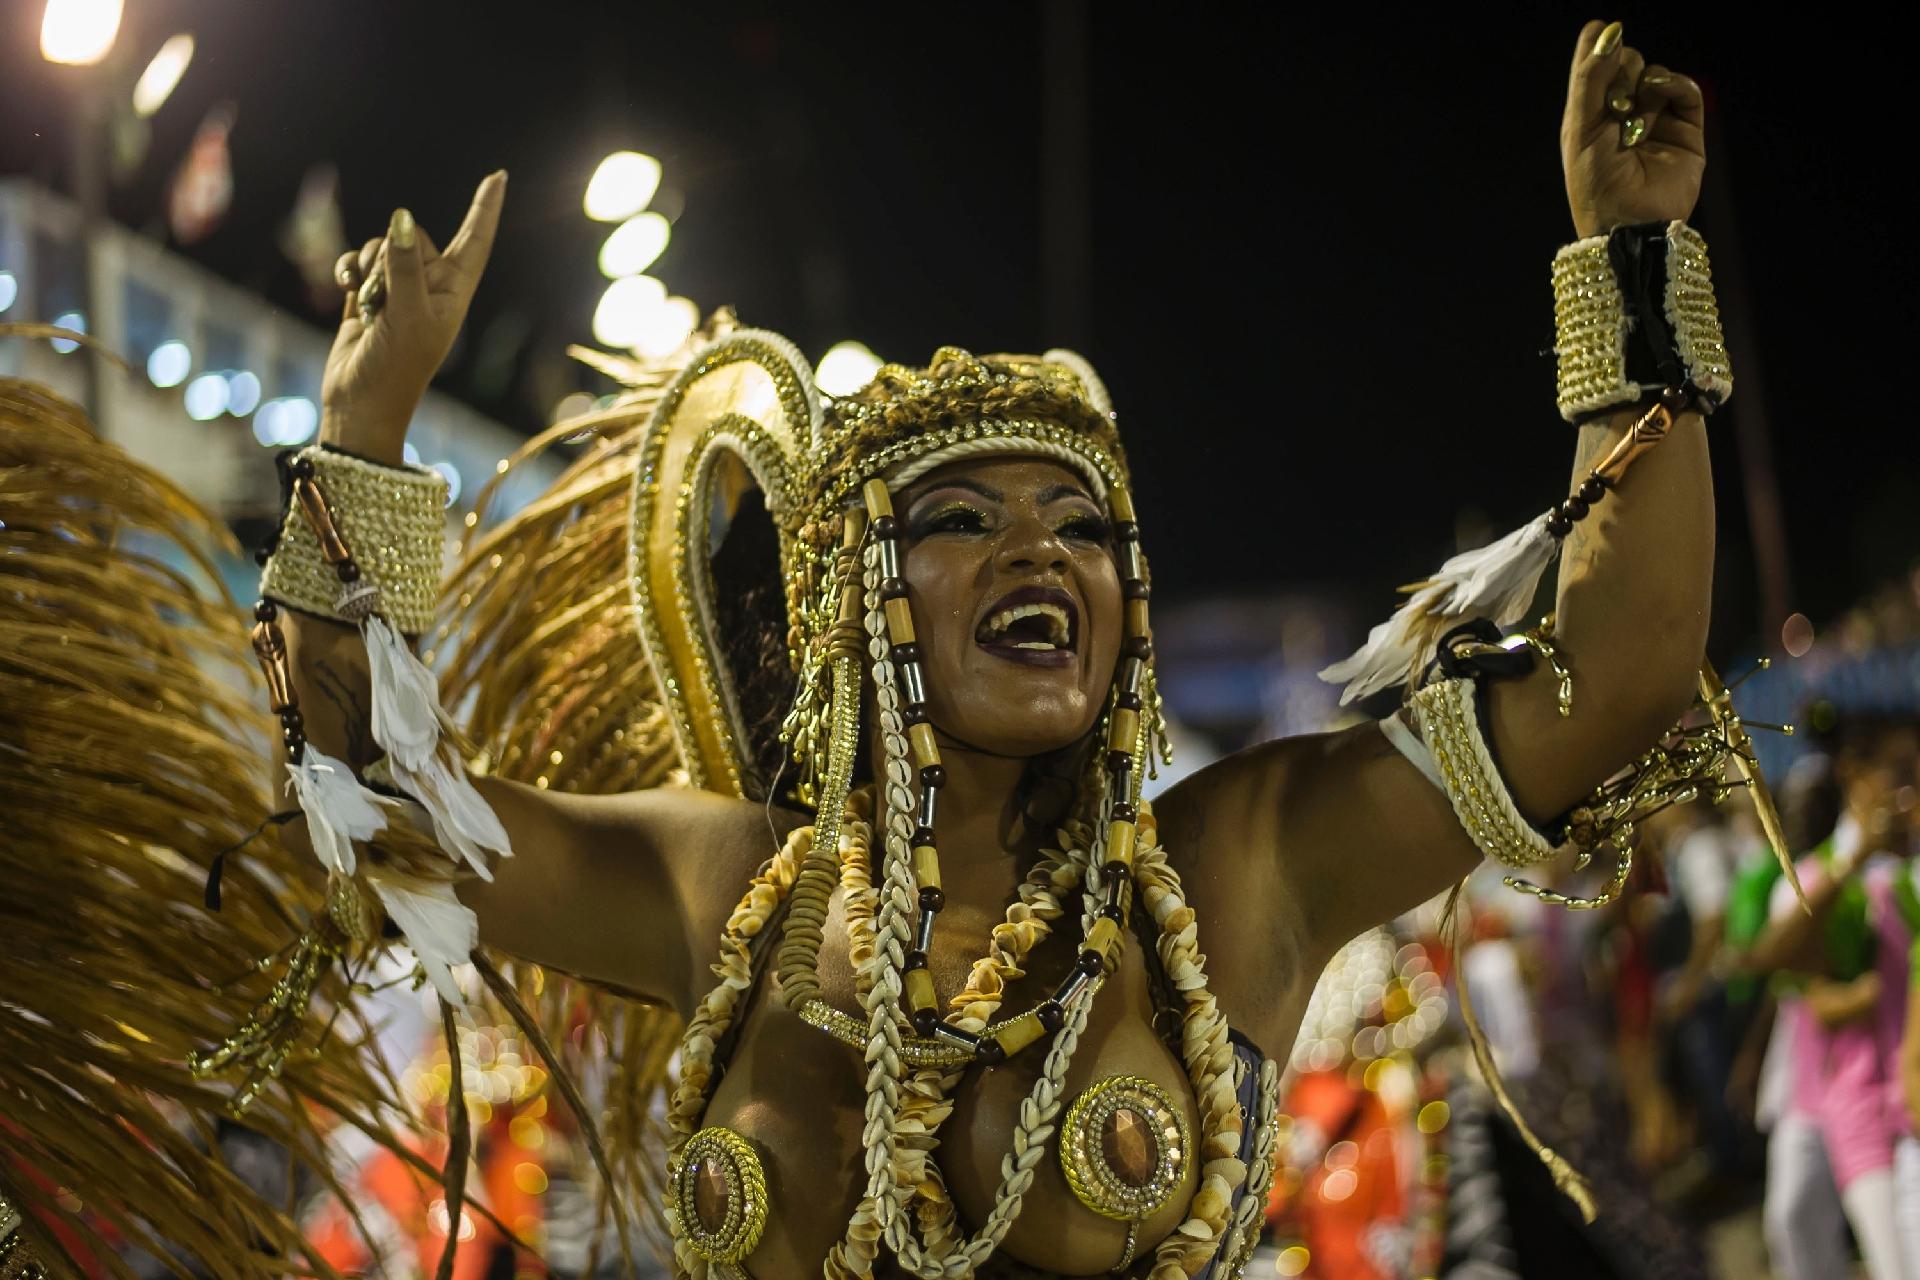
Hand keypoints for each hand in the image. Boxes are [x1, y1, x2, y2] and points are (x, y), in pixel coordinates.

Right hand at [321, 171, 506, 463]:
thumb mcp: (406, 316)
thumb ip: (404, 265)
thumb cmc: (395, 368)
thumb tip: (404, 218)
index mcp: (454, 293)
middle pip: (415, 238)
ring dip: (367, 268)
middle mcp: (430, 288)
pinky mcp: (366, 295)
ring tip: (369, 307)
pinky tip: (344, 289)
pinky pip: (358, 262)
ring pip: (382, 247)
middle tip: (386, 299)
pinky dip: (348, 270)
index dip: (485, 209)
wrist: (360, 402)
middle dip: (393, 255)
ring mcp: (398, 291)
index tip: (499, 176)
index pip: (475, 242)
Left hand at [1560, 21, 1705, 238]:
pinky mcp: (1685, 130)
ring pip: (1654, 73)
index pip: (1595, 65)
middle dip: (1621, 71)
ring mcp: (1654, 120)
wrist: (1628, 222)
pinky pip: (1684, 89)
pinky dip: (1672, 84)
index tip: (1601, 33)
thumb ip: (1590, 79)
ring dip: (1642, 86)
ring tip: (1630, 120)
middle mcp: (1622, 114)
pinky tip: (1657, 91)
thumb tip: (1609, 31)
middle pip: (1626, 62)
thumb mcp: (1580, 128)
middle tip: (1614, 102)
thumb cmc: (1594, 183)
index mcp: (1589, 115)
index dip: (1598, 45)